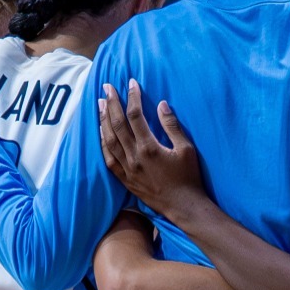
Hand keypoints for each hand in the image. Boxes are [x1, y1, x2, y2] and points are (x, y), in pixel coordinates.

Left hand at [97, 82, 208, 217]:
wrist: (183, 207)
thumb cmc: (188, 177)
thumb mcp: (186, 149)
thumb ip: (172, 126)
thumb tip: (162, 105)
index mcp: (150, 147)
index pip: (136, 116)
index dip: (132, 97)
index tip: (131, 82)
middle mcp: (134, 157)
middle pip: (117, 125)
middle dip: (111, 103)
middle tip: (106, 87)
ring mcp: (127, 169)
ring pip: (109, 140)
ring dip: (103, 120)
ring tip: (100, 104)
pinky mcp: (125, 179)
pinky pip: (108, 159)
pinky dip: (103, 144)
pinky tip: (100, 132)